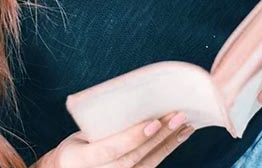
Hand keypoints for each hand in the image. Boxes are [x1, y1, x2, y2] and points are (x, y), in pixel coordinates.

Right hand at [31, 111, 194, 167]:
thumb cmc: (76, 146)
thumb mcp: (80, 134)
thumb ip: (103, 125)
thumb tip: (134, 99)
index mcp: (81, 159)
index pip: (110, 150)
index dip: (132, 137)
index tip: (153, 122)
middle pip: (134, 157)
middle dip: (158, 137)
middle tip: (177, 116)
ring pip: (147, 164)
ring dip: (169, 143)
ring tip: (185, 124)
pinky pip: (150, 166)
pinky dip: (166, 150)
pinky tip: (178, 136)